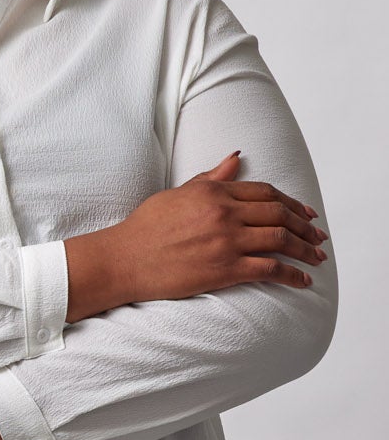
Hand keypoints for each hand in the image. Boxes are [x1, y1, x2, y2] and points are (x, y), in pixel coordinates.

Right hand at [65, 150, 327, 322]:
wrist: (121, 261)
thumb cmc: (142, 230)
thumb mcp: (176, 194)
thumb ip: (210, 179)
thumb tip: (235, 158)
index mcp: (214, 193)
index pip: (265, 193)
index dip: (291, 202)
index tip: (305, 214)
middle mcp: (225, 213)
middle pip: (279, 214)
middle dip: (305, 226)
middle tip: (318, 236)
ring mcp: (226, 241)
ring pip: (280, 240)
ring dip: (305, 249)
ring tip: (317, 258)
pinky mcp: (223, 269)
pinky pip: (268, 269)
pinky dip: (291, 274)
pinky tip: (302, 280)